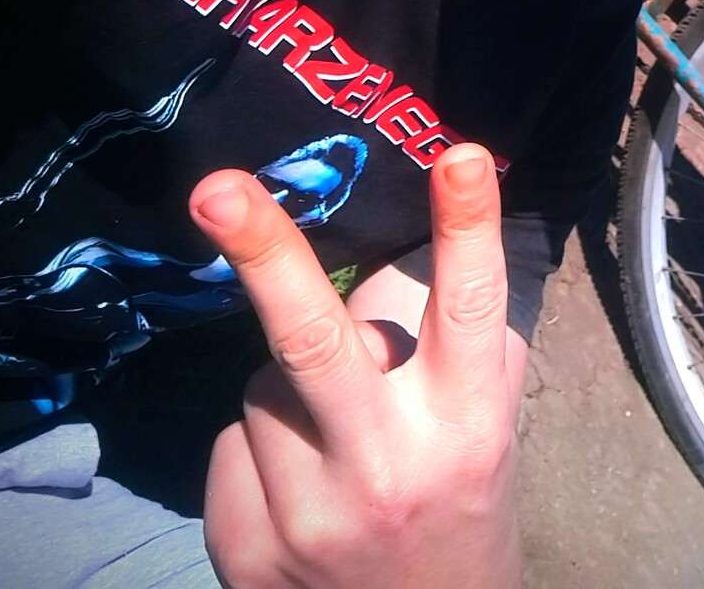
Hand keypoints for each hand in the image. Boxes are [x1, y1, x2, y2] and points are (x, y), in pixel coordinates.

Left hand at [192, 144, 520, 588]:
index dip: (466, 228)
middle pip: (314, 343)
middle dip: (263, 256)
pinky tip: (297, 486)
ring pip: (262, 386)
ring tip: (332, 439)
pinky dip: (258, 450)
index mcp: (466, 426)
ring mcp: (309, 517)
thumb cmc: (464, 511)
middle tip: (216, 189)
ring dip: (287, 390)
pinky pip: (231, 446)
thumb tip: (436, 237)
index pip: (469, 313)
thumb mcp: (487, 429)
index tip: (459, 154)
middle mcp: (388, 468)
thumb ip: (464, 347)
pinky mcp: (247, 551)